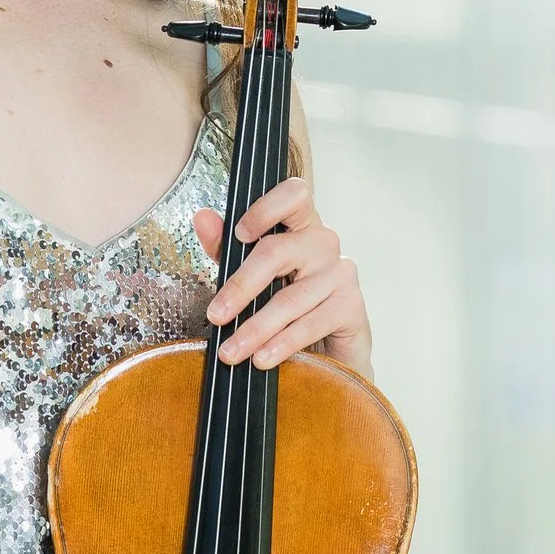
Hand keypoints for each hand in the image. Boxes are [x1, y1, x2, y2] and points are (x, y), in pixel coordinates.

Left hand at [195, 182, 372, 375]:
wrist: (329, 354)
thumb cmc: (288, 308)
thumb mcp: (252, 277)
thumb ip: (227, 249)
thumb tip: (203, 218)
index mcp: (300, 226)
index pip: (293, 195)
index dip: (265, 208)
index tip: (238, 234)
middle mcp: (323, 242)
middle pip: (277, 251)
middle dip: (240, 287)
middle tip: (216, 316)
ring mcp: (341, 273)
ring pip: (289, 298)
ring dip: (255, 328)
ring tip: (231, 351)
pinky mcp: (351, 306)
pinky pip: (310, 324)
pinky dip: (282, 344)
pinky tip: (262, 358)